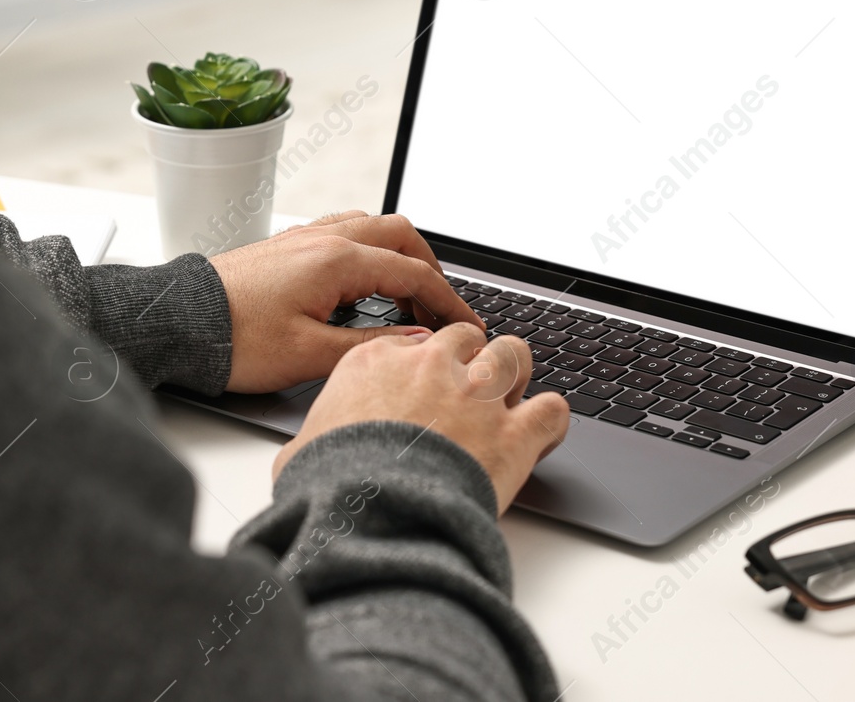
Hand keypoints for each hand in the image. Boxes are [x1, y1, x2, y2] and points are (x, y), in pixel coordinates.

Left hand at [209, 211, 483, 393]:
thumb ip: (372, 344)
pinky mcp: (287, 247)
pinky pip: (344, 233)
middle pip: (401, 235)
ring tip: (407, 297)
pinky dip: (369, 251)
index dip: (448, 302)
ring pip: (372, 227)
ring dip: (399, 255)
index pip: (414, 273)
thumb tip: (416, 339)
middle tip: (440, 309)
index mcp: (336, 260)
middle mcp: (323, 239)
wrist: (179, 323)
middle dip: (430, 269)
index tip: (465, 326)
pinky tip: (364, 284)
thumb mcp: (311, 354)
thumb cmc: (235, 340)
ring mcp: (304, 238)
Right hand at [272, 324, 569, 514]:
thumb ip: (314, 438)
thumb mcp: (302, 452)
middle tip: (468, 392)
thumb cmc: (332, 487)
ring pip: (514, 353)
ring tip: (510, 400)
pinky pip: (553, 408)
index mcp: (377, 362)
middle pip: (467, 338)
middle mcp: (432, 367)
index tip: (426, 384)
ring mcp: (478, 395)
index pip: (415, 342)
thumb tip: (301, 456)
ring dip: (514, 375)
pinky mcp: (514, 432)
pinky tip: (541, 435)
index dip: (426, 364)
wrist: (374, 517)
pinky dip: (550, 421)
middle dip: (471, 360)